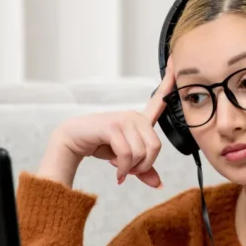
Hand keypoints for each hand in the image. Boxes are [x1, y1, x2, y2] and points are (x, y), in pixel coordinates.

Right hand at [37, 57, 176, 187]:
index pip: (159, 99)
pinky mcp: (113, 126)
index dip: (169, 80)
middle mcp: (134, 116)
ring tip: (120, 169)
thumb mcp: (126, 158)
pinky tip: (116, 173)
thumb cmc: (100, 145)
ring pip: (141, 154)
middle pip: (155, 148)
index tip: (174, 60)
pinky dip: (122, 169)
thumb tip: (159, 184)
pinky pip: (127, 154)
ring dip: (131, 169)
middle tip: (130, 171)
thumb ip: (143, 169)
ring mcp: (124, 119)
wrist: (72, 141)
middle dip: (144, 166)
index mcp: (140, 120)